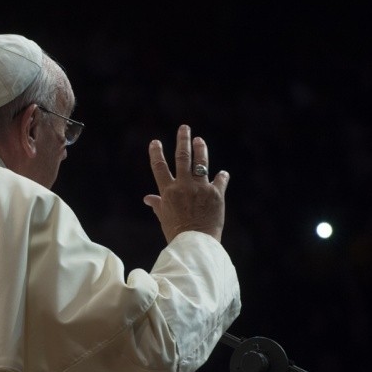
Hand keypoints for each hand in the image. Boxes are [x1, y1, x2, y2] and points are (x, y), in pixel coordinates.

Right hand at [143, 125, 229, 242]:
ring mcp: (201, 188)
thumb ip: (158, 204)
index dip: (157, 153)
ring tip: (200, 140)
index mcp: (168, 191)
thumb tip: (148, 198)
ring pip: (201, 162)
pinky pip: (220, 180)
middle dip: (183, 140)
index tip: (155, 142)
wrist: (196, 243)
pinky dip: (221, 177)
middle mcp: (184, 186)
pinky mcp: (216, 194)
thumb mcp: (164, 218)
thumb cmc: (177, 232)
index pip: (160, 167)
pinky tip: (223, 174)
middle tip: (184, 128)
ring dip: (201, 149)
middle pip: (182, 157)